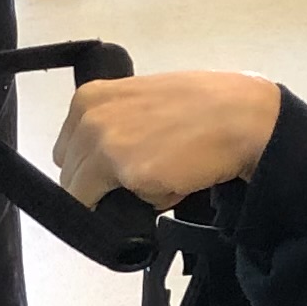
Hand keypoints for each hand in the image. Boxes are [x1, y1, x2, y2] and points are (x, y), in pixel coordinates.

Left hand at [55, 71, 281, 208]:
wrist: (239, 117)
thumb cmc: (201, 105)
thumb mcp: (139, 99)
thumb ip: (112, 124)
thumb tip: (102, 164)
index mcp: (89, 98)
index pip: (67, 151)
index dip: (90, 166)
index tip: (114, 170)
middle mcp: (89, 119)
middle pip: (72, 176)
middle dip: (100, 184)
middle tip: (141, 174)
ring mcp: (104, 147)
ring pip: (86, 196)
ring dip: (118, 195)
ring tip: (157, 173)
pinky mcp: (125, 173)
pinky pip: (119, 207)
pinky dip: (143, 202)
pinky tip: (171, 179)